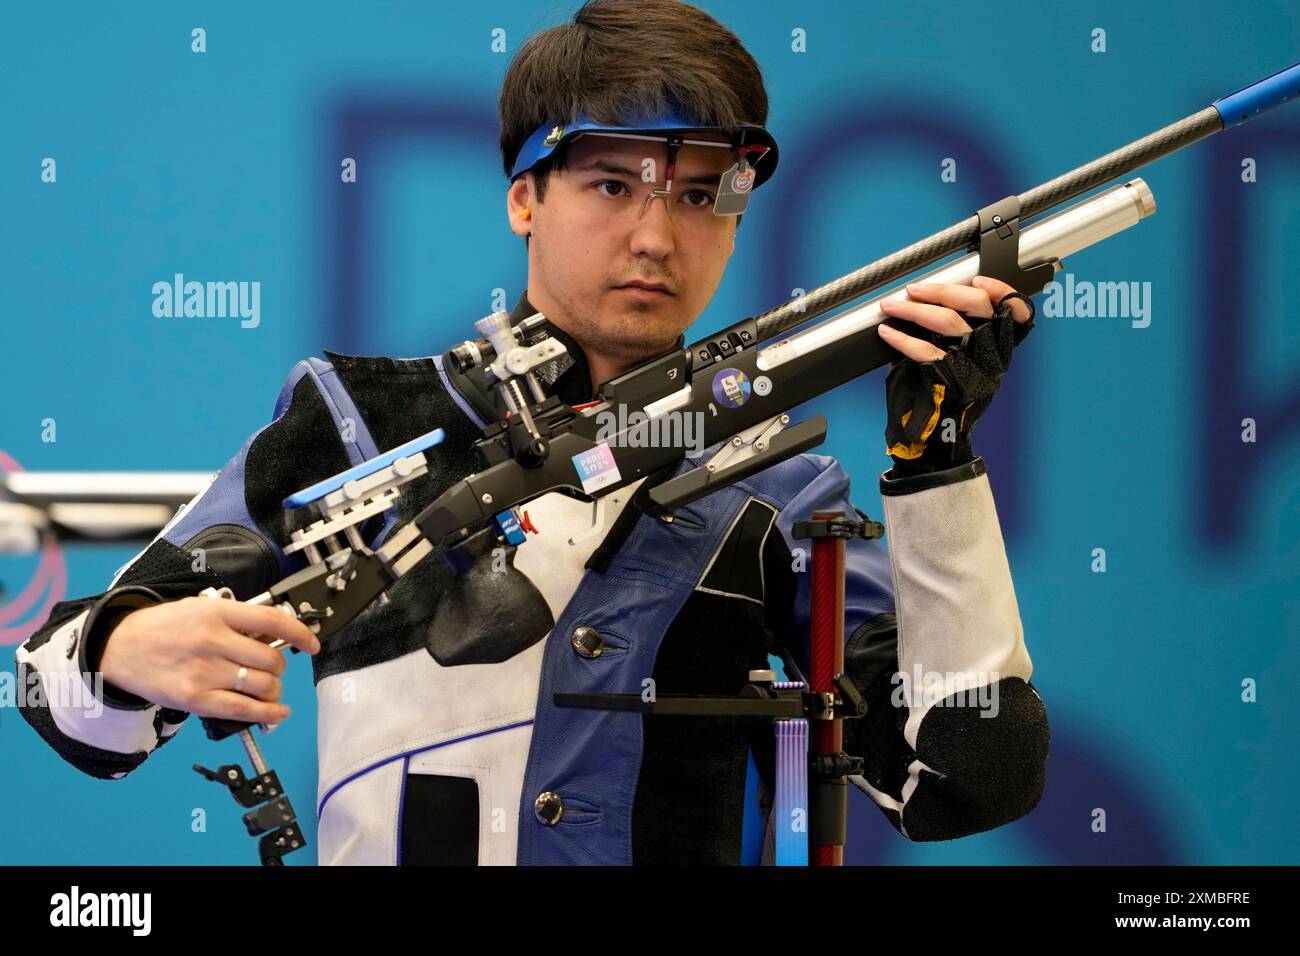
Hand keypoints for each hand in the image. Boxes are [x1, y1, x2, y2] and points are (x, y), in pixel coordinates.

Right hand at [99, 596, 320, 723]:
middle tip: (272, 668)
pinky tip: (277, 712)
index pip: (273, 620)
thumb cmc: (162, 627)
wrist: (118, 647)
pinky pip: (243, 710)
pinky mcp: (195, 698)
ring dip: (274, 689)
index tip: (312, 643)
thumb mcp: (201, 608)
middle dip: (279, 666)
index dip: (301, 633)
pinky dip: (268, 713)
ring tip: (268, 688)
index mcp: (216, 612)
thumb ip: (237, 620)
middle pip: (271, 658)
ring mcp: (204, 672)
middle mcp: (212, 641)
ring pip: (262, 685)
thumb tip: (274, 636)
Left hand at [876, 275, 1035, 474]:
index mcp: (999, 353)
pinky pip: (922, 349)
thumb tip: (930, 303)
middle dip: (943, 290)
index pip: (1017, 314)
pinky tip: (886, 332)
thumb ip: (956, 337)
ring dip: (915, 309)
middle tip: (916, 290)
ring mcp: (971, 369)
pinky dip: (900, 337)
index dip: (1002, 290)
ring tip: (894, 305)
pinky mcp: (946, 380)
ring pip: (949, 322)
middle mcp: (991, 359)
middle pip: (979, 306)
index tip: (978, 280)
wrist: (932, 447)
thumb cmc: (942, 404)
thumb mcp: (959, 366)